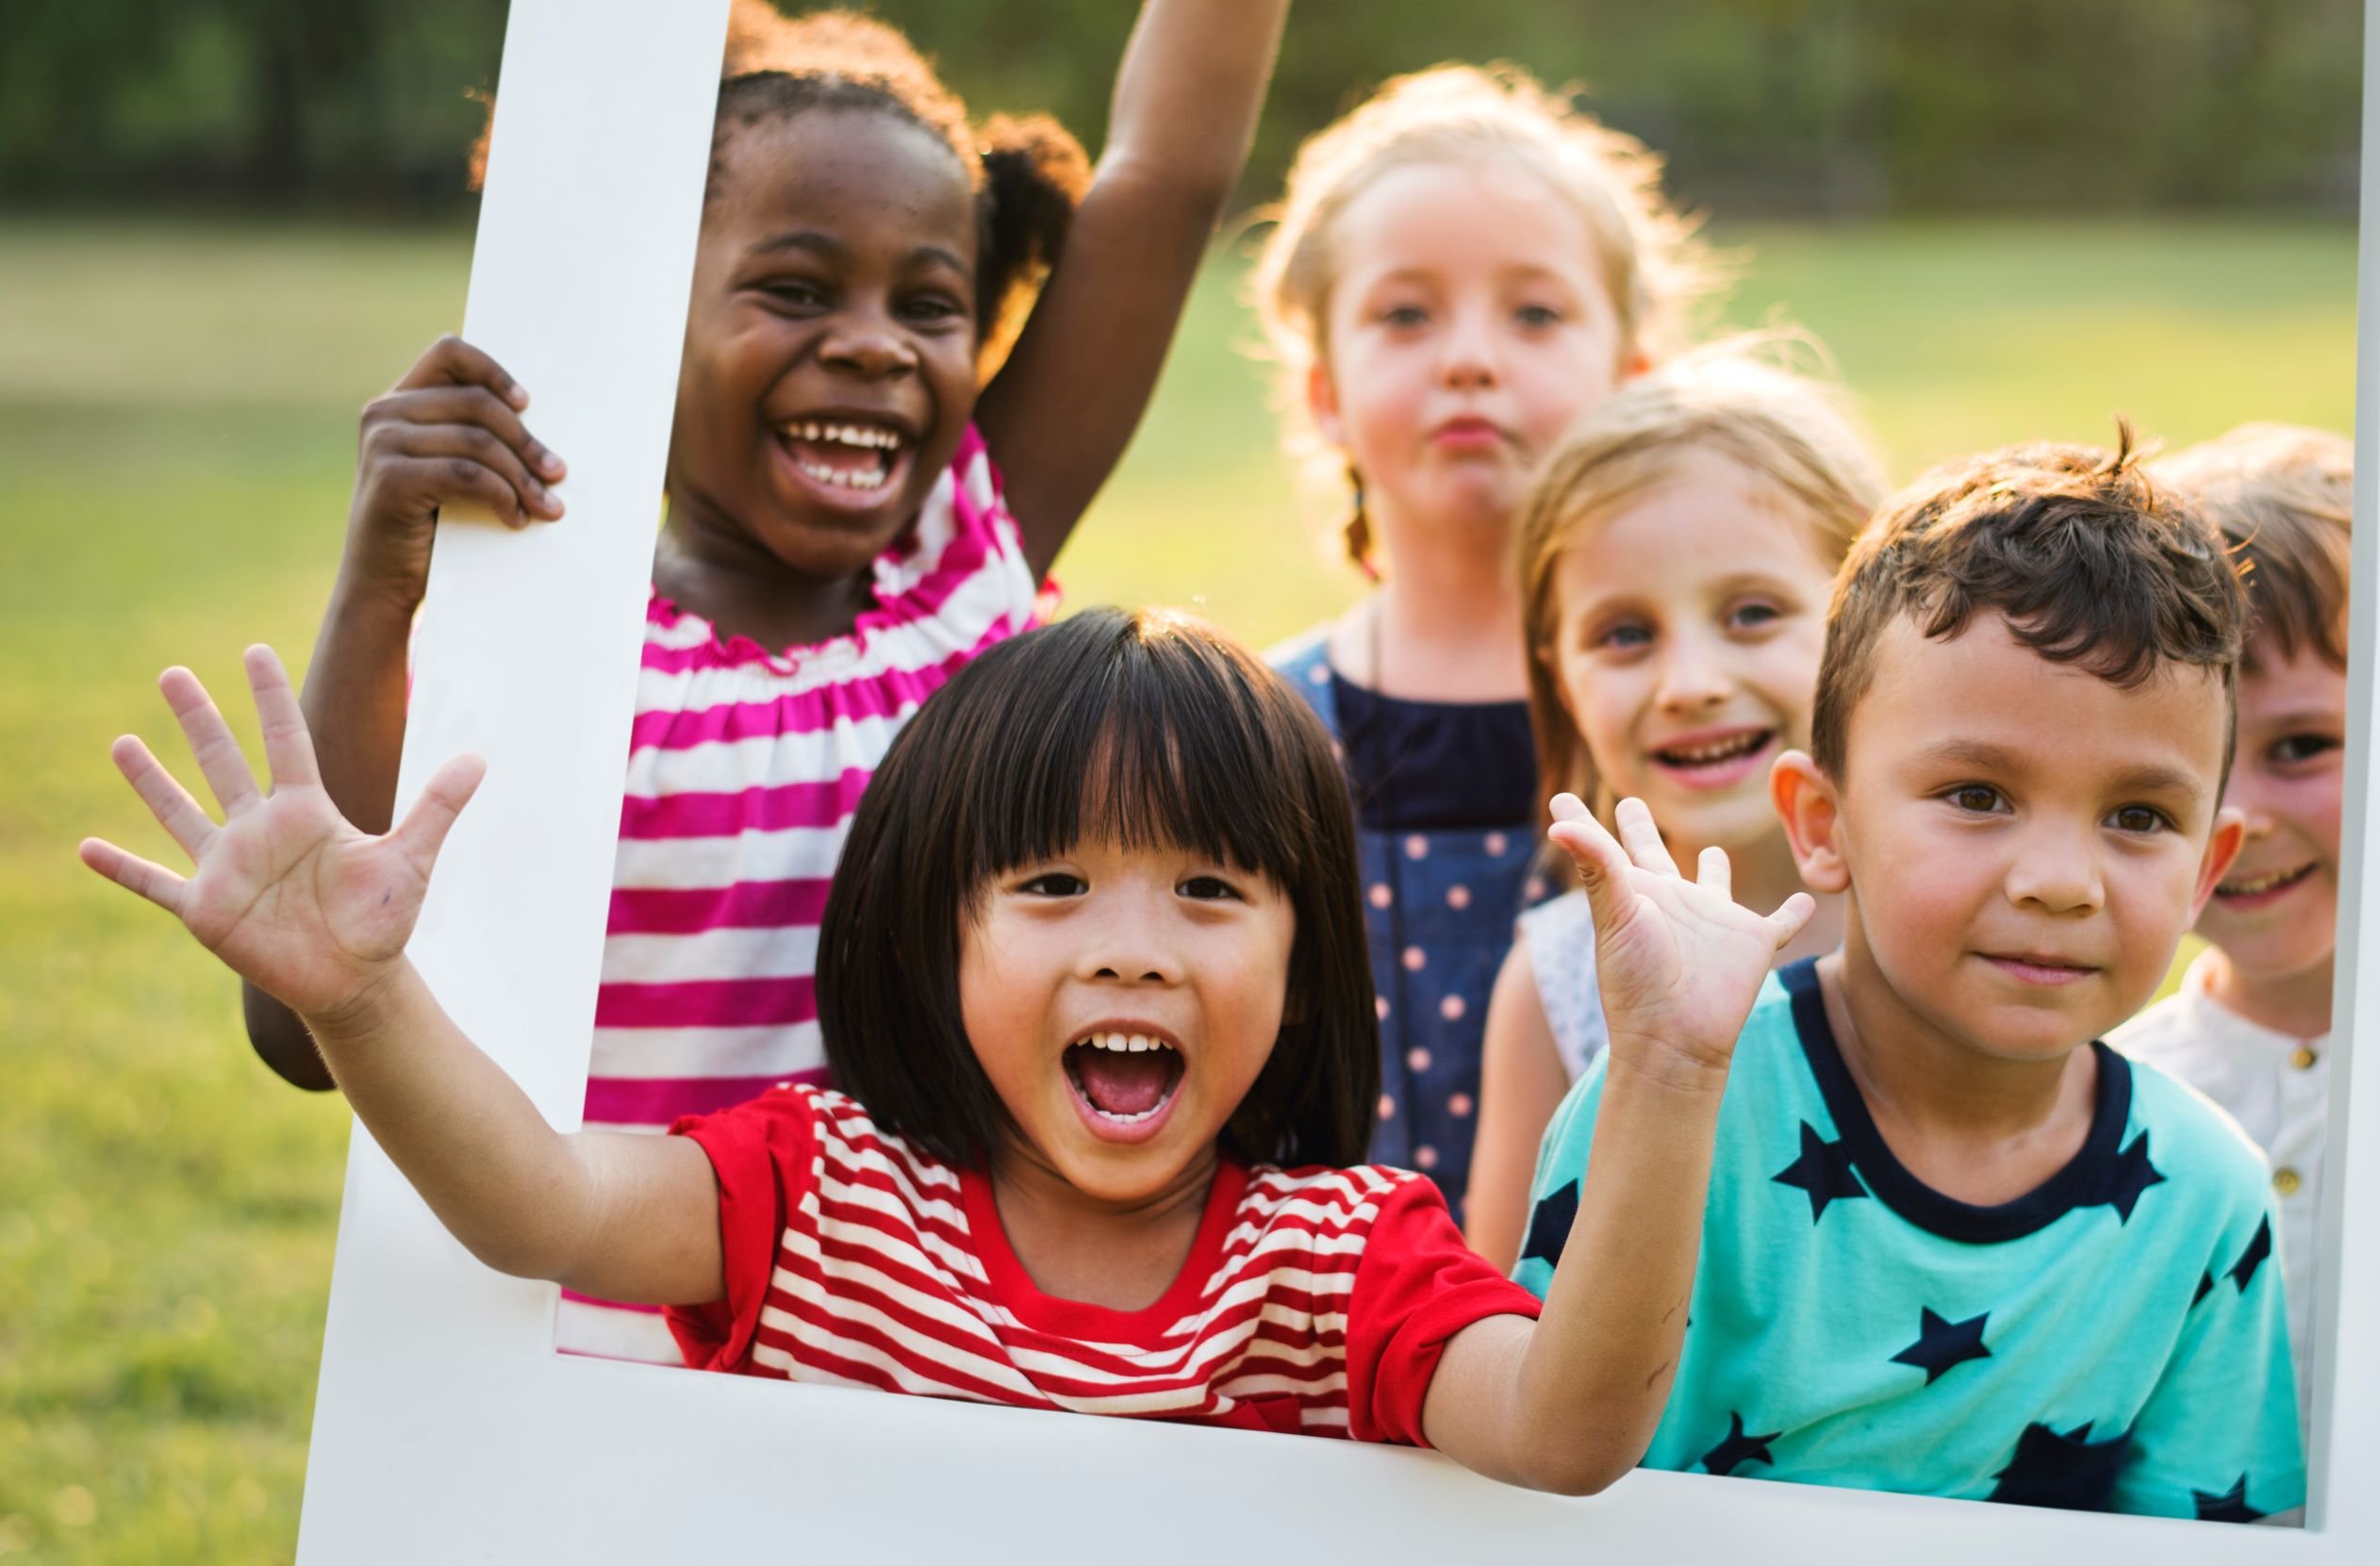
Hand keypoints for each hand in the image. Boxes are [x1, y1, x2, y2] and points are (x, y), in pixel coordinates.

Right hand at [79, 647, 484, 1025]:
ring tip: (123, 742)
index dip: (270, 697)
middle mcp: (260, 830)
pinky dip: (122, 868)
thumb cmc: (381, 920)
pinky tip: (85, 847)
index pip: (285, 740)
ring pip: (182, 813)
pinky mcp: (207, 909)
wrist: (357, 980)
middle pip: (224, 762)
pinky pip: (156, 883)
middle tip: (173, 672)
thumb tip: (480, 757)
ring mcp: (229, 867)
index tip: (255, 650)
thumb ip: (438, 806)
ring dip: (152, 782)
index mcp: (306, 811)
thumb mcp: (411, 858)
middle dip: (199, 719)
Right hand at [344, 335, 566, 608]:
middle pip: (477, 404)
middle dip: (526, 441)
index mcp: (400, 401)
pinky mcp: (391, 478)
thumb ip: (471, 438)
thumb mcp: (447, 470)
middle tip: (557, 474)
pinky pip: (467, 474)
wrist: (383, 582)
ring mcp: (383, 443)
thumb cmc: (428, 526)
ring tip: (546, 506)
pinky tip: (515, 518)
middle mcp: (384, 413)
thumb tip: (544, 430)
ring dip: (522, 476)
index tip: (528, 403)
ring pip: (478, 441)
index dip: (493, 370)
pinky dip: (501, 495)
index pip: (450, 354)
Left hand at [1549, 794, 1813, 1084]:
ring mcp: (1713, 921)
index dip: (1582, 822)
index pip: (1604, 848)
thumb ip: (1594, 863)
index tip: (1560, 799)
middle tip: (1629, 804)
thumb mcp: (1614, 913)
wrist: (1676, 1037)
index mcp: (1635, 894)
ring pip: (1716, 884)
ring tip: (1716, 851)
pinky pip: (1782, 923)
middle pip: (1654, 854)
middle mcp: (1672, 901)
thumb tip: (1557, 823)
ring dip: (1718, 868)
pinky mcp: (1754, 942)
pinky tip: (1809, 900)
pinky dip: (1795, 912)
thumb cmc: (1637, 978)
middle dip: (1640, 829)